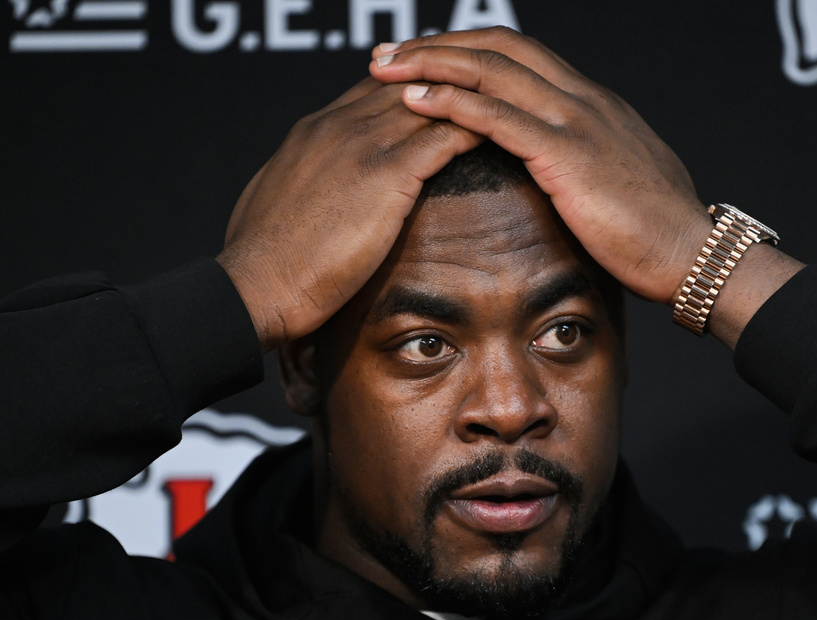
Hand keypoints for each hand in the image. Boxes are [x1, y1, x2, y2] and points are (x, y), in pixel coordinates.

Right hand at [217, 78, 480, 350]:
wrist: (253, 287)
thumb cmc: (263, 262)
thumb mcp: (278, 205)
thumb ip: (302, 185)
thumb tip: (315, 196)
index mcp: (312, 132)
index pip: (374, 90)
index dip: (414, 87)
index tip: (444, 93)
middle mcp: (337, 126)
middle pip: (409, 84)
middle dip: (450, 82)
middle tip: (491, 87)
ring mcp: (360, 145)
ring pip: (431, 101)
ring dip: (470, 100)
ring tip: (509, 105)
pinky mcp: (384, 175)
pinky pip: (443, 137)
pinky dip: (475, 128)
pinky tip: (504, 134)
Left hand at [368, 28, 710, 304]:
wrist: (691, 253)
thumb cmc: (655, 230)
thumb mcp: (615, 180)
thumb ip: (584, 162)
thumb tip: (557, 168)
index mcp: (591, 104)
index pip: (520, 55)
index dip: (468, 50)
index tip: (425, 59)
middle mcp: (581, 99)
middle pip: (499, 47)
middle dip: (439, 45)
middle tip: (387, 55)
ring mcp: (575, 121)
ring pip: (492, 70)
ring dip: (432, 64)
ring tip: (385, 68)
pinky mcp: (567, 154)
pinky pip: (498, 116)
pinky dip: (451, 102)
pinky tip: (415, 102)